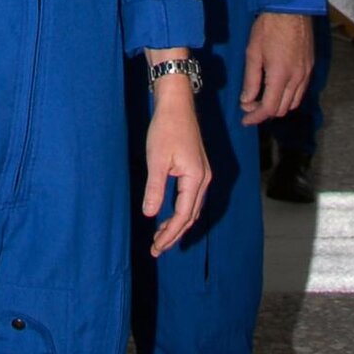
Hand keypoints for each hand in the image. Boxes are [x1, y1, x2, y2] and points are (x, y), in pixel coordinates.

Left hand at [142, 82, 210, 255]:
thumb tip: (150, 215)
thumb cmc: (166, 128)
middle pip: (190, 216)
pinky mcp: (197, 169)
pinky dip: (180, 211)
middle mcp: (204, 179)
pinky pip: (191, 198)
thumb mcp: (157, 159)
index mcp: (196, 178)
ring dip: (177, 224)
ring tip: (160, 237)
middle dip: (174, 234)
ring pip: (192, 208)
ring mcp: (202, 174)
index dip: (170, 234)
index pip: (184, 215)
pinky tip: (168, 215)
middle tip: (156, 249)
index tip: (156, 247)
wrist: (176, 104)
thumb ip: (155, 188)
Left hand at [240, 11, 314, 125]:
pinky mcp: (310, 67)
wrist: (291, 7)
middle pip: (282, 109)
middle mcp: (296, 78)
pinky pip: (301, 91)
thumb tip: (246, 101)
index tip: (246, 120)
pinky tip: (277, 88)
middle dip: (265, 112)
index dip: (256, 118)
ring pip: (293, 103)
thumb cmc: (269, 26)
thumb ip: (250, 80)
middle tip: (250, 106)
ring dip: (278, 106)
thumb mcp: (253, 52)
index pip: (269, 108)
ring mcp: (306, 73)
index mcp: (280, 75)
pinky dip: (288, 96)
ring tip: (263, 98)